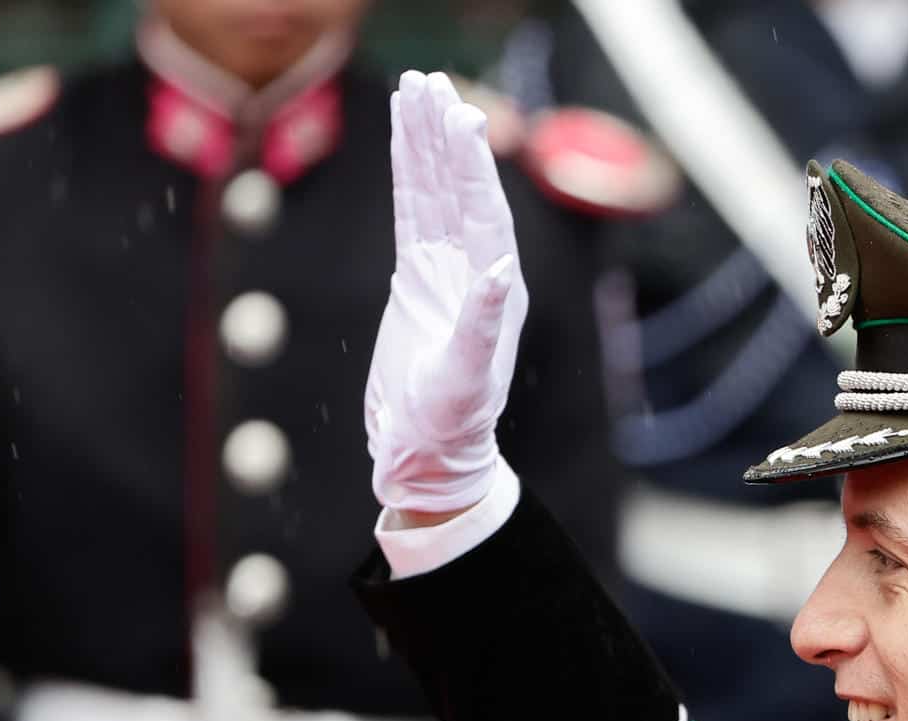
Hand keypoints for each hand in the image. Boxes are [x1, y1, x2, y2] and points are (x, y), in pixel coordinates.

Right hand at [364, 70, 526, 513]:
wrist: (428, 453)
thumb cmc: (451, 426)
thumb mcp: (467, 379)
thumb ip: (484, 325)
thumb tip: (503, 268)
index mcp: (498, 290)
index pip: (483, 210)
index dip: (470, 162)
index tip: (458, 112)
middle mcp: (478, 271)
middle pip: (458, 186)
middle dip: (443, 134)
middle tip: (424, 79)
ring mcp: (447, 271)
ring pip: (433, 191)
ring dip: (424, 142)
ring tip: (411, 88)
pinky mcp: (416, 278)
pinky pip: (412, 212)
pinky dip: (407, 173)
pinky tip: (404, 141)